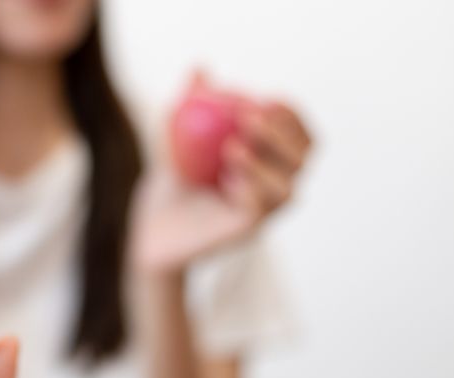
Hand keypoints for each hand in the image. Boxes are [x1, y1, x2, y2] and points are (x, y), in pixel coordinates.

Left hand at [131, 97, 311, 274]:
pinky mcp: (244, 233)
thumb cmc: (172, 181)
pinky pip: (259, 212)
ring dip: (265, 165)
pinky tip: (225, 179)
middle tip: (250, 117)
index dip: (293, 117)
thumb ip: (188, 103)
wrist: (152, 228)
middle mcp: (274, 188)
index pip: (301, 138)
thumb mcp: (175, 136)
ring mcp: (263, 214)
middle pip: (302, 161)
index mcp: (271, 161)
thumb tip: (198, 68)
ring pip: (287, 190)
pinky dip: (248, 191)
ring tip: (232, 147)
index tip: (270, 98)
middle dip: (283, 135)